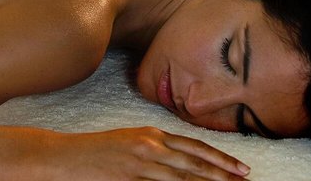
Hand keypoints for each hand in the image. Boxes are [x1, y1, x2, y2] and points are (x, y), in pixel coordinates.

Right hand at [48, 127, 249, 180]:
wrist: (65, 156)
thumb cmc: (96, 151)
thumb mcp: (129, 141)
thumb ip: (154, 149)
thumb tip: (179, 163)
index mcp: (151, 134)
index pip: (193, 146)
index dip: (218, 157)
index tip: (239, 167)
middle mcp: (150, 145)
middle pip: (194, 162)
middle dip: (223, 172)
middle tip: (245, 180)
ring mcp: (140, 164)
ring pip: (183, 177)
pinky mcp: (130, 179)